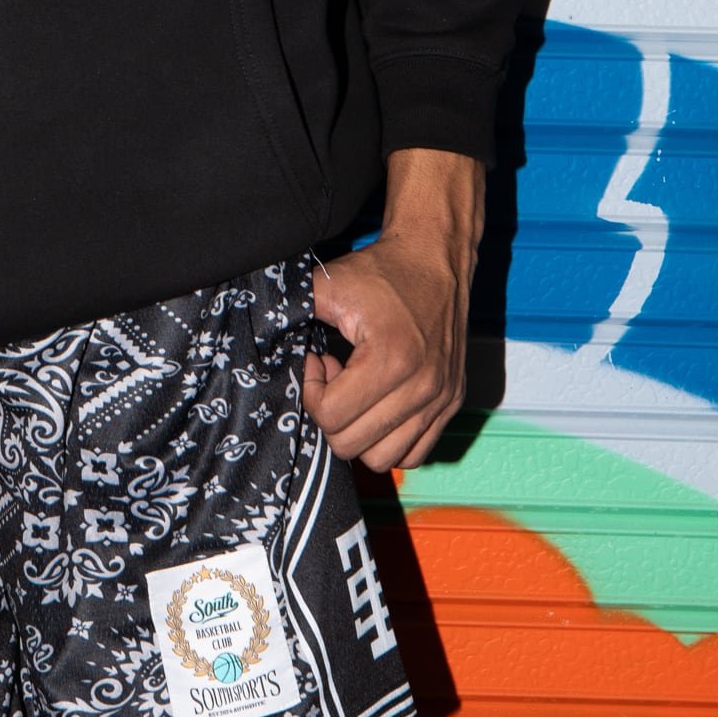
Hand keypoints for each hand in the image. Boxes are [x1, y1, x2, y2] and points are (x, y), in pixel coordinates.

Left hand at [300, 148, 482, 471]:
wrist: (434, 258)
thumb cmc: (383, 271)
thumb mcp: (331, 283)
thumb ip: (294, 311)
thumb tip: (265, 335)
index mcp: (392, 360)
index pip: (333, 418)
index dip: (312, 392)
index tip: (316, 362)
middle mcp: (424, 387)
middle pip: (354, 445)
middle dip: (332, 414)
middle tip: (333, 377)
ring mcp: (441, 400)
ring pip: (383, 458)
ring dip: (361, 431)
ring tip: (357, 390)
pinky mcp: (451, 403)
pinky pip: (415, 453)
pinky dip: (390, 439)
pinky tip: (379, 402)